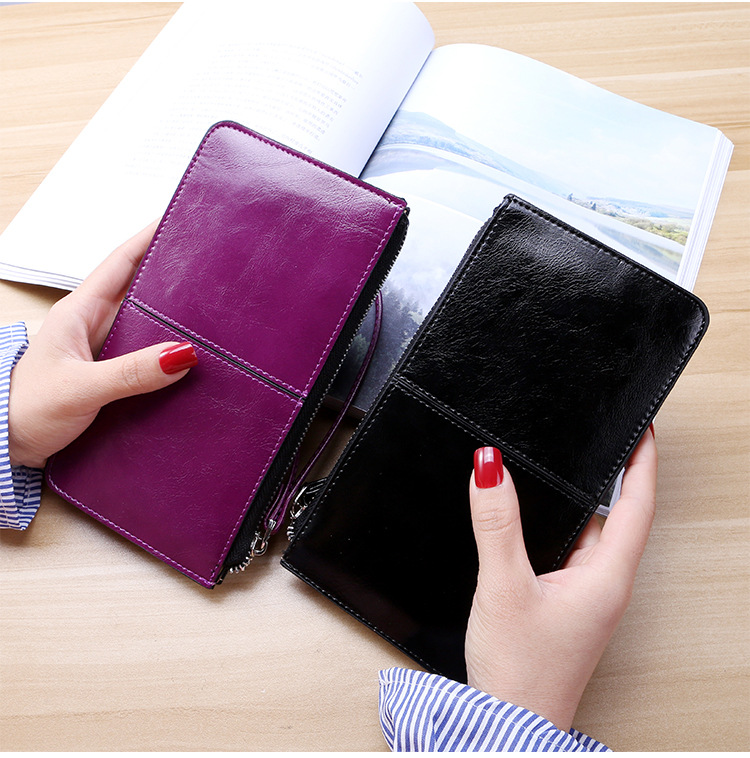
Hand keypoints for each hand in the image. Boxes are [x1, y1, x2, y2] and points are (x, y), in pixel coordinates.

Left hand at [8, 223, 197, 468]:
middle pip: (141, 290)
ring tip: (213, 311)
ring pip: (148, 324)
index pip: (120, 263)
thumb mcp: (79, 388)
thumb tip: (183, 354)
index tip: (180, 219)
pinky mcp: (112, 375)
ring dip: (176, 319)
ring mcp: (104, 350)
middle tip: (210, 265)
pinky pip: (148, 355)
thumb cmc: (26, 409)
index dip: (149, 238)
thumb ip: (130, 372)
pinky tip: (192, 359)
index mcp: (79, 313)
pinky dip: (170, 353)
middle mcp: (94, 326)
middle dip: (174, 275)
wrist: (8, 445)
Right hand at [465, 430, 656, 731]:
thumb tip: (489, 466)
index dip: (643, 463)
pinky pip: (573, 551)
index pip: (638, 506)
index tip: (645, 429)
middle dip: (618, 474)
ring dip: (589, 500)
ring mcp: (586, 595)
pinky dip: (564, 524)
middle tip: (608, 437)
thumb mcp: (503, 585)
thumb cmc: (520, 670)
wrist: (507, 722)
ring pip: (593, 534)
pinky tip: (542, 516)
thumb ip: (496, 523)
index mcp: (606, 578)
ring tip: (576, 466)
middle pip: (621, 516)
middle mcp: (604, 584)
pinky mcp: (566, 603)